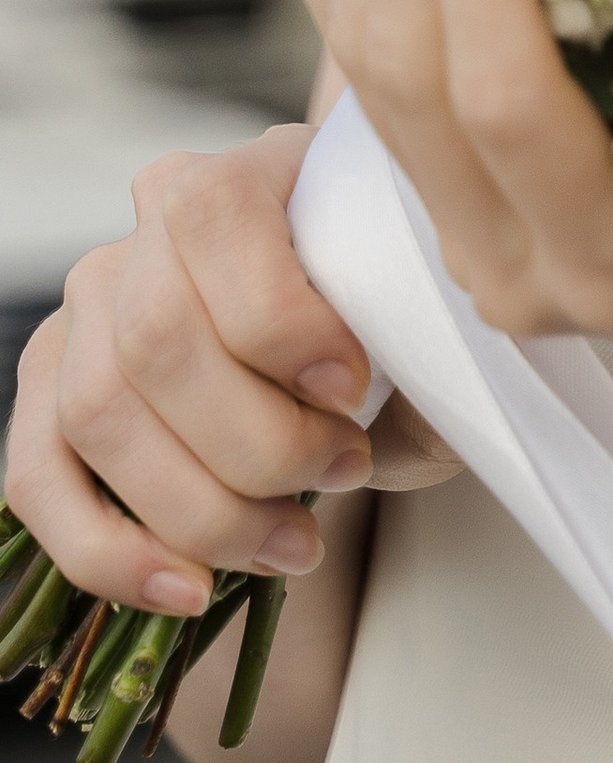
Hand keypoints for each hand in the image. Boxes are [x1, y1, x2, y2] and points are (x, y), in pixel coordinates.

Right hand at [3, 128, 454, 622]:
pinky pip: (38, 479)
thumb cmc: (390, 315)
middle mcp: (141, 231)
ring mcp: (85, 312)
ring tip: (294, 543)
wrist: (355, 339)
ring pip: (97, 415)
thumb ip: (421, 328)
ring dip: (200, 507)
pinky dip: (108, 551)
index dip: (280, 323)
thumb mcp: (421, 300)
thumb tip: (424, 390)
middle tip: (345, 473)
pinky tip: (187, 589)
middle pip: (154, 341)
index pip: (215, 223)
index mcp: (239, 173)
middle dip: (256, 440)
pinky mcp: (51, 395)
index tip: (355, 392)